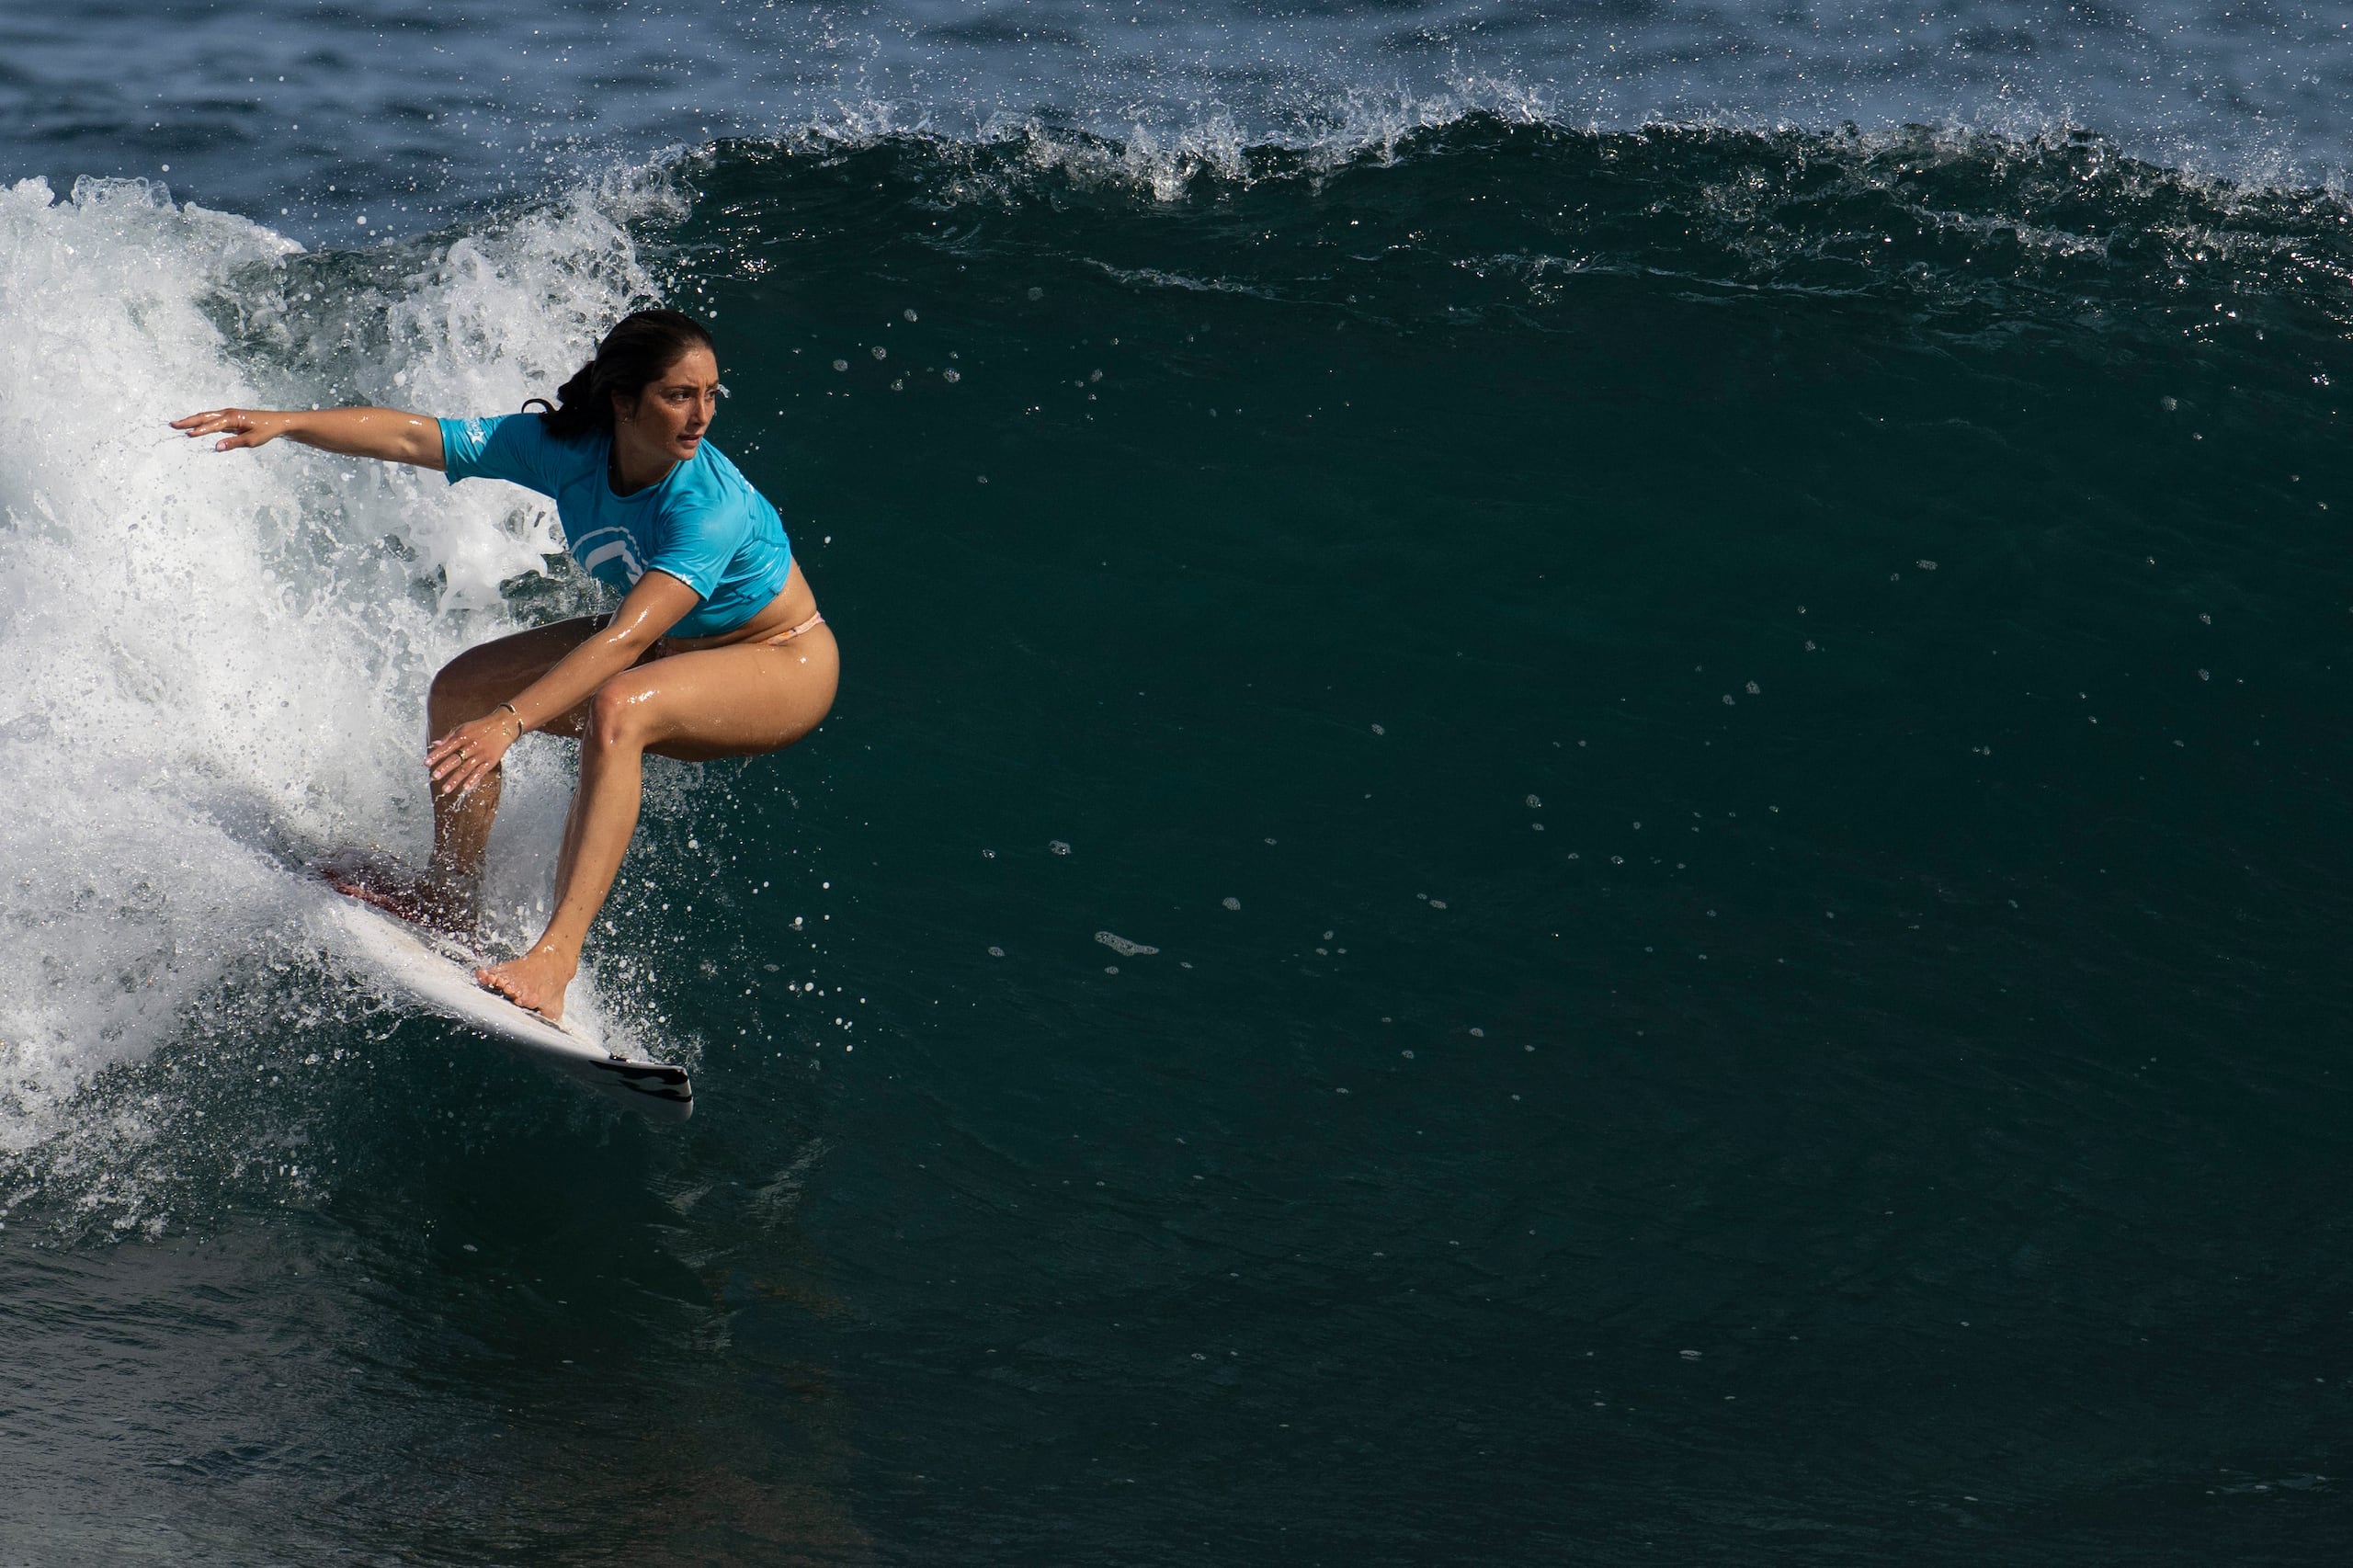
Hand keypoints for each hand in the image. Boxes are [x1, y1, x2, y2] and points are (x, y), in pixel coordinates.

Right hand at [170, 407, 291, 450]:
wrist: (277, 422)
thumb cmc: (266, 430)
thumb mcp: (252, 440)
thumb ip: (234, 443)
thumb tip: (217, 447)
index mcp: (233, 418)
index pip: (213, 425)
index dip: (200, 430)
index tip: (188, 434)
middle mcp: (228, 413)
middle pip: (204, 416)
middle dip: (188, 421)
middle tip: (173, 425)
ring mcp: (228, 414)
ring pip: (206, 416)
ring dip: (192, 420)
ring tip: (178, 425)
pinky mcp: (229, 418)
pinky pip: (212, 419)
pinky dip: (201, 421)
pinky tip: (194, 426)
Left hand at [426, 708, 523, 797]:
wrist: (503, 726)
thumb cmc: (480, 727)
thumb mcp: (463, 728)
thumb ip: (448, 737)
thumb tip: (434, 744)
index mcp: (462, 737)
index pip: (446, 748)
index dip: (436, 755)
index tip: (426, 763)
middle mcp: (471, 746)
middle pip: (455, 759)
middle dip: (444, 768)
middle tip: (434, 777)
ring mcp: (481, 755)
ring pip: (466, 768)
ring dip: (455, 779)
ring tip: (445, 789)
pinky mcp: (490, 761)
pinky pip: (480, 772)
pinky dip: (473, 780)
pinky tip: (465, 788)